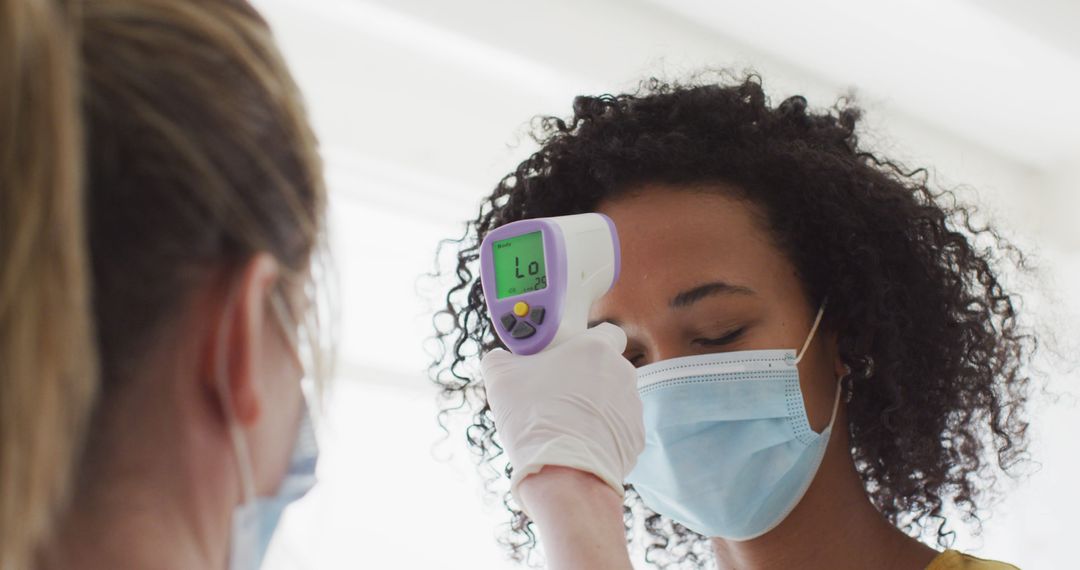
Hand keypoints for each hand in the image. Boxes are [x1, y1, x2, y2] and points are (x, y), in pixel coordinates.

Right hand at [480, 323, 644, 508]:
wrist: (561, 473)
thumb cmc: (534, 418)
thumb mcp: (500, 378)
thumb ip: (500, 358)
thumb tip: (498, 358)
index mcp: (596, 349)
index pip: (607, 332)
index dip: (589, 342)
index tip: (570, 357)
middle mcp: (622, 373)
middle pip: (606, 369)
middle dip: (586, 380)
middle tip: (557, 396)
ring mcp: (632, 407)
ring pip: (613, 400)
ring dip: (594, 408)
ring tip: (565, 426)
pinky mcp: (635, 438)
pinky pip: (618, 430)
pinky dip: (602, 435)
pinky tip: (579, 446)